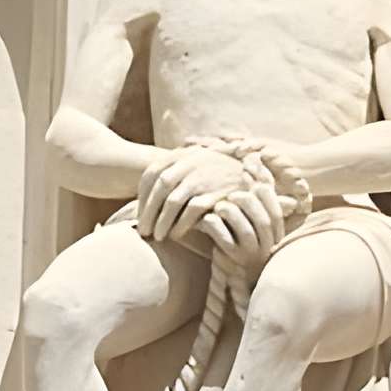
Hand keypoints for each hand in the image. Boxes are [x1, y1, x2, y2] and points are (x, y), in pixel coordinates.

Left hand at [135, 145, 259, 243]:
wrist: (253, 176)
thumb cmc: (219, 174)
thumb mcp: (196, 163)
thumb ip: (175, 169)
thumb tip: (146, 186)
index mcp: (182, 154)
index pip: (151, 173)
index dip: (141, 196)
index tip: (137, 214)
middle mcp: (191, 162)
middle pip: (159, 188)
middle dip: (147, 212)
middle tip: (143, 231)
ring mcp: (204, 177)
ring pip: (172, 201)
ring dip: (161, 222)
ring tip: (157, 237)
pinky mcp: (217, 193)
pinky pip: (192, 211)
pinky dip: (181, 225)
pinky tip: (176, 235)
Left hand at [177, 177, 289, 266]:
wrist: (231, 270)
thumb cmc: (239, 231)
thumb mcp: (250, 210)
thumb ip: (254, 187)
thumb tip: (253, 155)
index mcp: (275, 227)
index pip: (274, 203)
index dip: (261, 183)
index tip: (245, 169)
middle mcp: (267, 242)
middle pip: (262, 216)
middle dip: (246, 200)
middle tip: (231, 191)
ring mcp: (251, 253)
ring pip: (244, 228)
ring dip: (229, 212)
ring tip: (218, 205)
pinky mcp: (232, 260)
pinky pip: (224, 239)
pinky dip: (214, 226)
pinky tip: (205, 220)